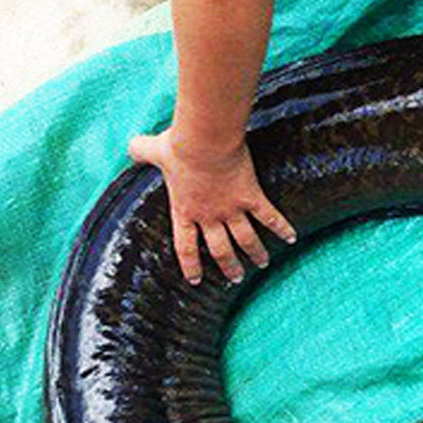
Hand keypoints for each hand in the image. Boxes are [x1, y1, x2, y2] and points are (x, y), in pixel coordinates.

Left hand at [128, 129, 295, 284]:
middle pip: (220, 249)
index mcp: (185, 210)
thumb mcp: (152, 149)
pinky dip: (282, 228)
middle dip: (228, 266)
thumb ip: (140, 151)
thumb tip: (130, 147)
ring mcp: (233, 209)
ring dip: (255, 253)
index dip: (191, 264)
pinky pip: (270, 217)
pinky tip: (292, 238)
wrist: (205, 142)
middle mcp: (209, 216)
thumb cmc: (179, 147)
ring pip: (246, 239)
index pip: (186, 246)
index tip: (197, 280)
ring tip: (262, 263)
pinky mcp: (252, 197)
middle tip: (234, 278)